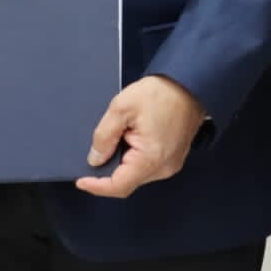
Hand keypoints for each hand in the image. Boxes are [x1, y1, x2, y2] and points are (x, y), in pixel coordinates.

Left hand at [76, 76, 205, 198]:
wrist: (189, 84)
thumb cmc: (161, 93)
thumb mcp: (122, 108)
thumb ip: (104, 136)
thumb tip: (95, 159)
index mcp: (151, 158)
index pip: (119, 186)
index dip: (97, 186)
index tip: (81, 180)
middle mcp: (164, 168)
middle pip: (127, 182)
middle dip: (108, 170)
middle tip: (98, 149)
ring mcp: (170, 165)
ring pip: (136, 174)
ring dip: (121, 162)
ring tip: (119, 136)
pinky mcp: (172, 158)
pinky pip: (146, 166)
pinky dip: (132, 158)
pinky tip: (129, 139)